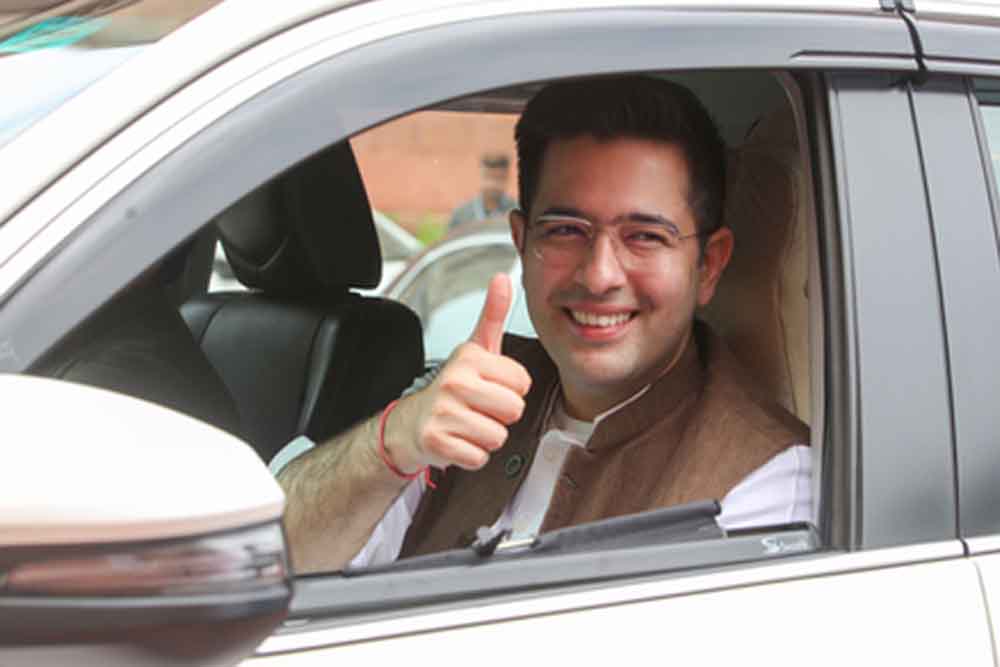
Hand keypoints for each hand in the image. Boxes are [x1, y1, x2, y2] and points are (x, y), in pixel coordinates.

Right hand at [386, 274, 531, 472]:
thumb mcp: (476, 348)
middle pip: (513, 410)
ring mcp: (444, 412)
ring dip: (487, 437)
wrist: (411, 422)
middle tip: (480, 409)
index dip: (512, 390)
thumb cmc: (453, 387)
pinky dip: (472, 455)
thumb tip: (503, 279)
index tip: (491, 387)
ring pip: (498, 436)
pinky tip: (459, 440)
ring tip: (469, 424)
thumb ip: (493, 314)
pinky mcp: (437, 441)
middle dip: (501, 415)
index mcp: (470, 358)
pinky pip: (479, 457)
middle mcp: (455, 382)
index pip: (523, 382)